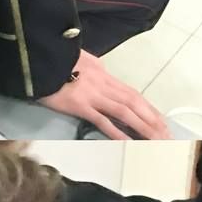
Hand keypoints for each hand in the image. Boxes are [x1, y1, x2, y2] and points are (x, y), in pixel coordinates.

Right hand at [39, 50, 169, 138]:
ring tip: (155, 140)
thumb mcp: (79, 60)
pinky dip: (117, 132)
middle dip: (152, 119)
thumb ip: (93, 70)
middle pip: (134, 103)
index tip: (159, 120)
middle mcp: (103, 84)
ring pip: (124, 112)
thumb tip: (101, 75)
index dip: (148, 108)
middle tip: (165, 135)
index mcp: (103, 74)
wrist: (36, 58)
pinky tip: (128, 142)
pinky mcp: (79, 105)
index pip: (132, 93)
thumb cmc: (54, 60)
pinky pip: (102, 120)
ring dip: (142, 126)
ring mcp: (92, 95)